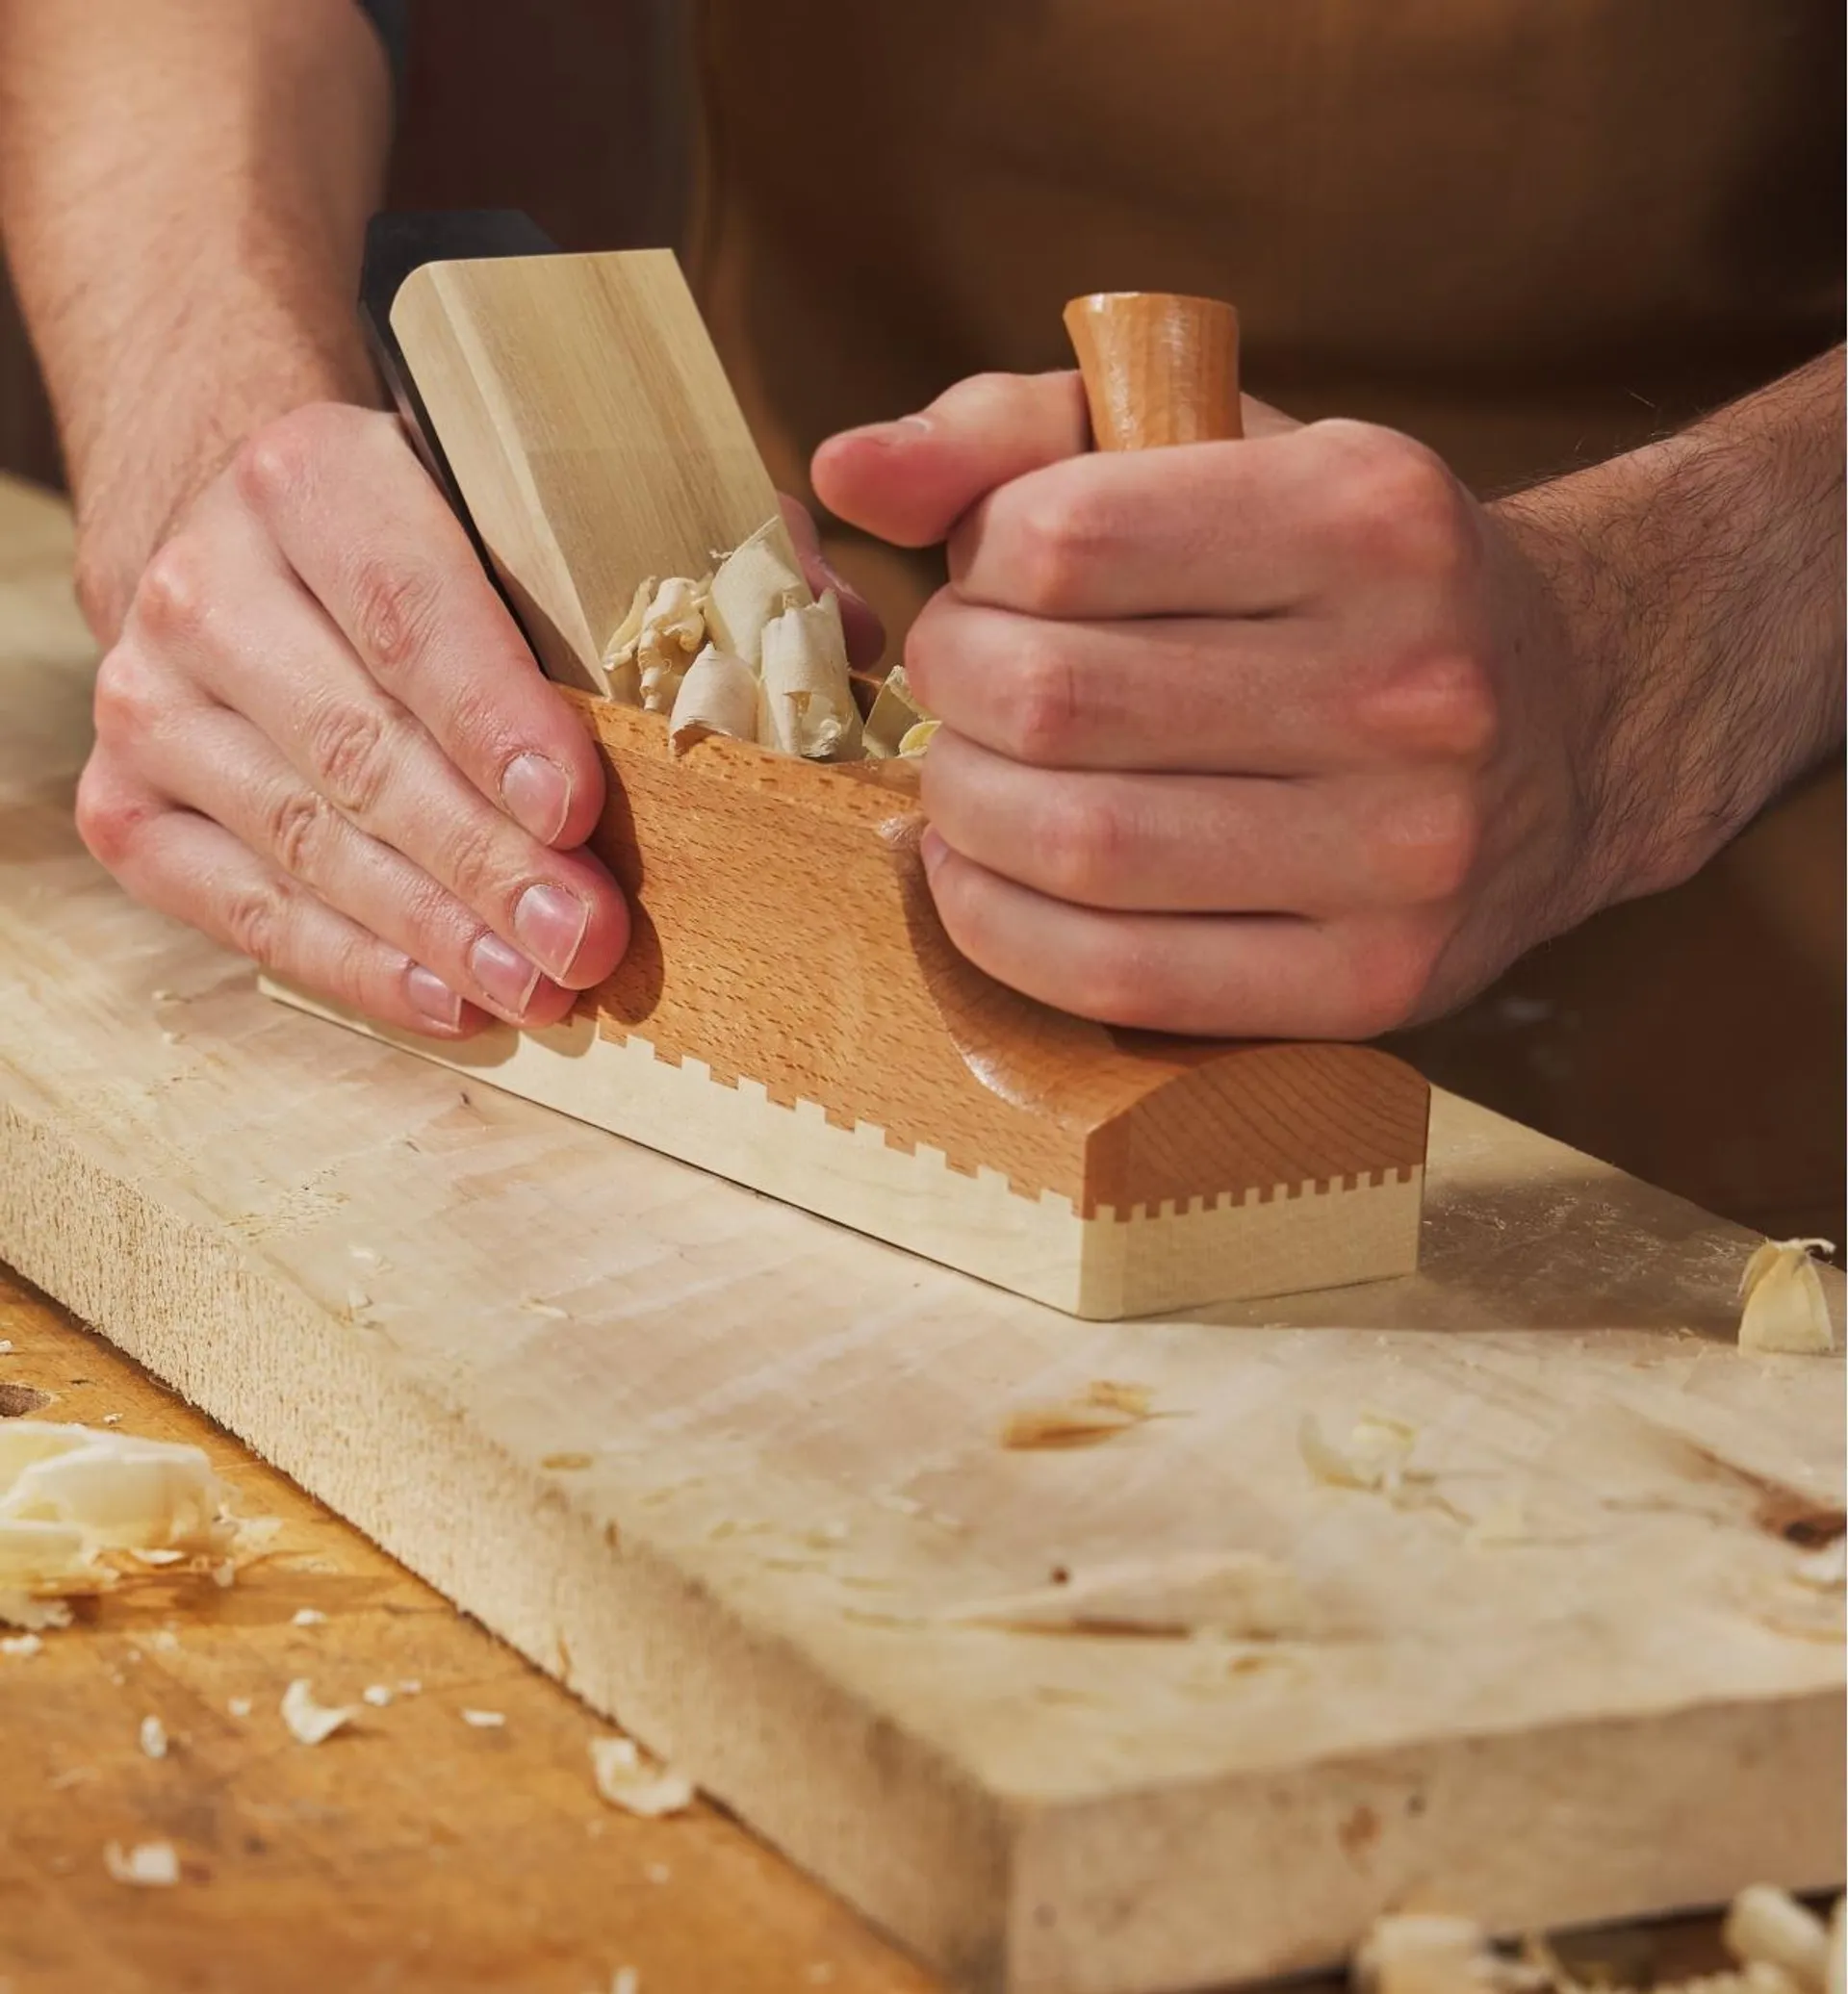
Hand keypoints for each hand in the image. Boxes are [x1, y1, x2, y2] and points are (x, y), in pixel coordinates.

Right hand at [75, 401, 632, 1037]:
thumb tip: (833, 633)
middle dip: (487, 860)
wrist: (242, 540)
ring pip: (304, 840)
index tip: (574, 807)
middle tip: (589, 935)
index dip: (493, 720)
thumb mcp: (530, 498)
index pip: (407, 613)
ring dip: (435, 930)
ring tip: (542, 986)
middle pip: (362, 748)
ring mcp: (150, 700)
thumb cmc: (426, 536)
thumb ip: (673, 555)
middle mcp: (204, 582)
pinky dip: (351, 962)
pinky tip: (448, 998)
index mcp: (311, 477)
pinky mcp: (126, 798)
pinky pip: (237, 905)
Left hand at [814, 372, 1617, 1038]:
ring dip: (960, 815)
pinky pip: (1122, 979)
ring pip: (1077, 848)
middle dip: (948, 694)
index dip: (972, 570)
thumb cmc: (1352, 581)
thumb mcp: (1223, 454)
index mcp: (1366, 514)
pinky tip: (985, 877)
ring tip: (965, 782)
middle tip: (956, 690)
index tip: (985, 587)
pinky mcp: (1376, 982)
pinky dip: (1004, 931)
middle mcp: (1408, 681)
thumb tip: (845, 472)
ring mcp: (1402, 850)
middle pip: (1051, 700)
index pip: (1062, 538)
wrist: (1577, 720)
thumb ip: (1024, 437)